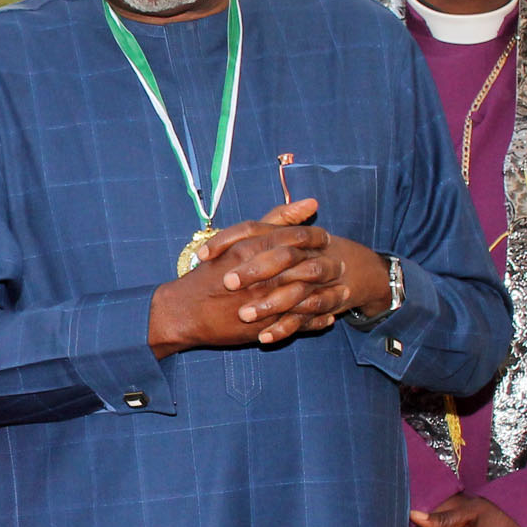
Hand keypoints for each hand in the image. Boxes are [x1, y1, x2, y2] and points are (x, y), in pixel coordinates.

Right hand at [148, 200, 337, 354]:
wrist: (184, 310)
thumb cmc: (209, 272)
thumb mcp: (239, 239)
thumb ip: (276, 220)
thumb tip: (312, 202)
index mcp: (254, 248)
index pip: (298, 239)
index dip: (316, 239)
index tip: (325, 240)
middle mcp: (262, 274)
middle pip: (308, 267)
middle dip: (328, 267)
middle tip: (340, 265)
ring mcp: (264, 301)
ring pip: (308, 297)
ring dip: (329, 295)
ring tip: (343, 292)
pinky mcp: (264, 325)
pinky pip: (299, 323)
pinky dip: (316, 321)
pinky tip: (327, 317)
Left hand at [207, 205, 392, 332]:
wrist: (348, 270)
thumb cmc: (299, 252)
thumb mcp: (277, 237)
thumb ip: (240, 241)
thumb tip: (200, 252)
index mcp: (287, 233)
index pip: (255, 229)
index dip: (228, 240)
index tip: (204, 256)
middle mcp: (304, 253)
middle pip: (281, 257)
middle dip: (254, 270)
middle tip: (227, 282)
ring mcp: (317, 279)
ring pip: (295, 291)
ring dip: (269, 304)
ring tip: (243, 315)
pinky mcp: (323, 304)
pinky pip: (305, 318)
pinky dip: (284, 328)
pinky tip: (263, 338)